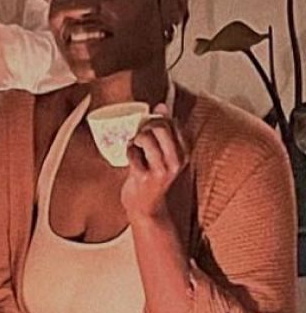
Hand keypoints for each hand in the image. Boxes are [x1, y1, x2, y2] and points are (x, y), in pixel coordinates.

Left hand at [121, 105, 189, 222]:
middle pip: (160, 127)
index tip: (150, 129)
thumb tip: (162, 105)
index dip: (157, 120)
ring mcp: (161, 170)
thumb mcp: (164, 153)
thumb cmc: (153, 176)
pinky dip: (128, 151)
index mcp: (184, 152)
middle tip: (140, 136)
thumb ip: (165, 130)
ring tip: (135, 146)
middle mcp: (176, 161)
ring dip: (135, 139)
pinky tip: (131, 157)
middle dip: (145, 126)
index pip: (173, 123)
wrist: (146, 207)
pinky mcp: (144, 176)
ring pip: (145, 137)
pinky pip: (131, 152)